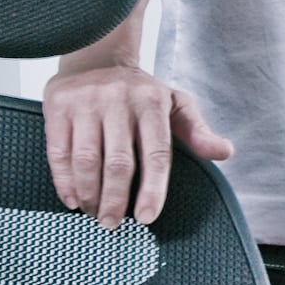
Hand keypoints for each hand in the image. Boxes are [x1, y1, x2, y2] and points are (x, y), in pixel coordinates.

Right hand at [42, 59, 232, 227]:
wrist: (97, 59)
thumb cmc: (141, 93)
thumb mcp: (175, 104)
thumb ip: (198, 131)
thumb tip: (225, 152)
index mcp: (152, 103)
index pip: (156, 154)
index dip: (153, 190)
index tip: (147, 217)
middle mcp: (119, 99)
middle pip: (119, 162)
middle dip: (116, 200)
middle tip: (113, 225)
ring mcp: (86, 101)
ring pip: (87, 160)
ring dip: (90, 194)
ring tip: (94, 213)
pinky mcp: (59, 104)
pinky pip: (59, 152)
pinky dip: (65, 181)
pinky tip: (73, 199)